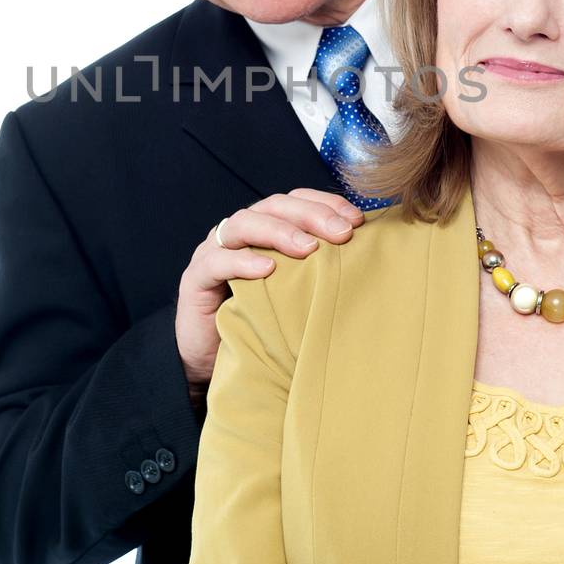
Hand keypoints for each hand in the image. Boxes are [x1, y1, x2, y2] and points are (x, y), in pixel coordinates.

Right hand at [176, 188, 362, 401]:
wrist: (212, 362)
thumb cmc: (261, 324)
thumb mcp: (296, 294)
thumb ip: (318, 273)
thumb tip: (367, 261)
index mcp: (264, 230)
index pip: (295, 201)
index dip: (325, 203)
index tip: (357, 220)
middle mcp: (239, 234)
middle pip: (274, 206)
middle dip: (311, 215)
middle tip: (342, 234)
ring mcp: (214, 252)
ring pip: (244, 224)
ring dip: (279, 231)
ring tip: (308, 248)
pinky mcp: (195, 279)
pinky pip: (217, 261)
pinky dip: (241, 261)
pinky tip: (266, 268)